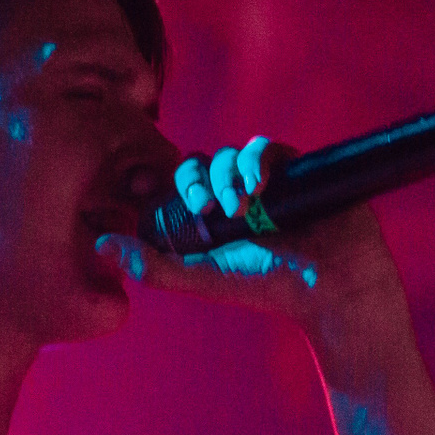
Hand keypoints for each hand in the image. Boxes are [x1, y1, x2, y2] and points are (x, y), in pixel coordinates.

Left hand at [95, 136, 407, 339]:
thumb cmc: (269, 287)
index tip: (186, 207)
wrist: (333, 287)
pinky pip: (264, 147)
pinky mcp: (294, 169)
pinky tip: (256, 185)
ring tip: (238, 206)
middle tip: (206, 206)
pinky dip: (255, 160)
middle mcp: (235, 195)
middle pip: (199, 162)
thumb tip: (101, 246)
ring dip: (226, 173)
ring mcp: (265, 180)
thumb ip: (153, 266)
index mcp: (211, 217)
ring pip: (228, 153)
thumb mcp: (202, 278)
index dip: (173, 185)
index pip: (177, 183)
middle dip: (197, 178)